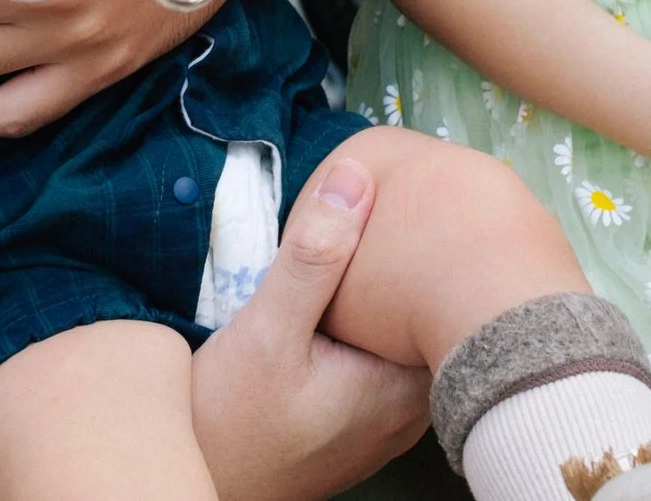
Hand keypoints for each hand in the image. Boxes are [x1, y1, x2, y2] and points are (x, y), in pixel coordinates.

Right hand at [191, 158, 431, 500]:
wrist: (196, 476)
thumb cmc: (229, 422)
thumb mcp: (266, 330)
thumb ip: (312, 259)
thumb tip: (352, 180)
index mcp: (404, 386)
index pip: (454, 300)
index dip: (442, 244)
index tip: (423, 198)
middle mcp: (409, 408)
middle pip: (434, 314)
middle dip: (419, 259)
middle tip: (402, 202)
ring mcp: (388, 416)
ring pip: (409, 331)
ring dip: (394, 288)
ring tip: (381, 231)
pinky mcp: (362, 416)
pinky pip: (384, 350)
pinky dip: (375, 315)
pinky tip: (350, 287)